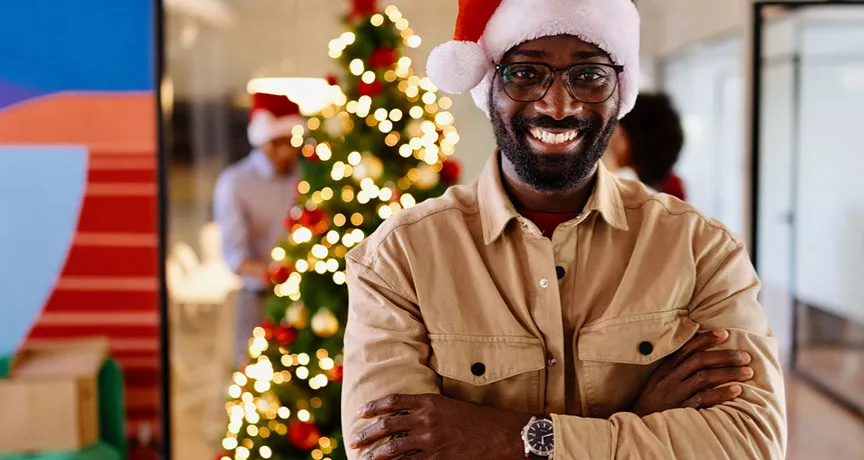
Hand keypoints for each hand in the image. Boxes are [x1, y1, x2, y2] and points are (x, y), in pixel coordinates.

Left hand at [350, 394, 530, 459]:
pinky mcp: (438, 458)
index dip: (373, 407)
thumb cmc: (479, 419)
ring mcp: (431, 441)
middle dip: (367, 434)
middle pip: (387, 426)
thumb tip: (409, 413)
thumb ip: (429, 408)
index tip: (359, 413)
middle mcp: (426, 419)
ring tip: (364, 458)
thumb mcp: (451, 405)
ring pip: (394, 448)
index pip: (393, 402)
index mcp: (429, 401)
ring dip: (376, 454)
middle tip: (354, 440)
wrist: (501, 434)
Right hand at [631, 329, 753, 415]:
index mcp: (665, 368)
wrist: (638, 423)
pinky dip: (721, 393)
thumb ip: (675, 368)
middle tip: (745, 356)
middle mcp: (669, 377)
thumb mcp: (659, 380)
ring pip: (704, 377)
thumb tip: (700, 355)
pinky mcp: (680, 409)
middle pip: (699, 360)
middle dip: (724, 356)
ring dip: (728, 373)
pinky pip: (703, 399)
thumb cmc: (653, 401)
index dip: (706, 339)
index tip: (725, 333)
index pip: (686, 348)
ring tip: (748, 372)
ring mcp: (675, 393)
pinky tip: (737, 390)